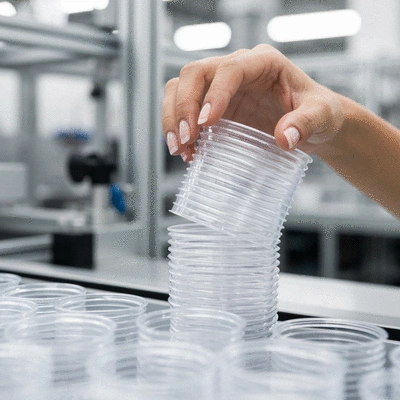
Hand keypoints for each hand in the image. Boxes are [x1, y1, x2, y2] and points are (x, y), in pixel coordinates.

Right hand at [162, 44, 345, 160]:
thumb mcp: (321, 117)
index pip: (230, 69)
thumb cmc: (318, 114)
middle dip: (183, 106)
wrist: (312, 126)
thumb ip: (306, 123)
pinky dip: (178, 128)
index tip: (205, 123)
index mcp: (263, 63)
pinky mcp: (214, 106)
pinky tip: (187, 151)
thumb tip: (284, 138)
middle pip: (195, 73)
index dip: (214, 94)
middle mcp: (238, 70)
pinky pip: (185, 109)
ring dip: (173, 117)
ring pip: (181, 87)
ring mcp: (222, 88)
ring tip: (180, 148)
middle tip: (186, 139)